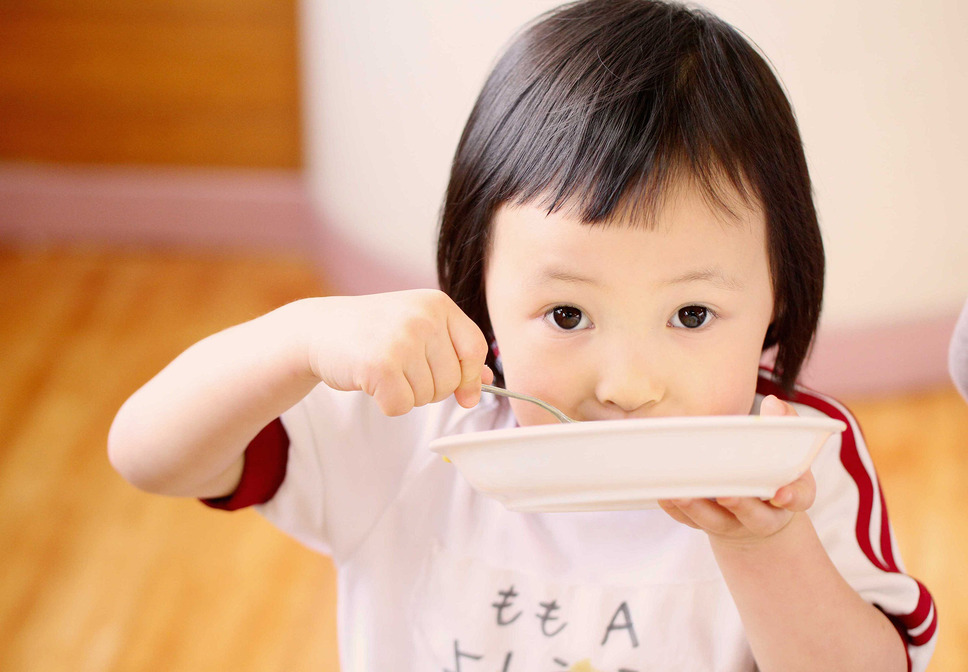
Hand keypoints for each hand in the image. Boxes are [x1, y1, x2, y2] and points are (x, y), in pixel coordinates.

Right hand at [305, 289, 491, 415]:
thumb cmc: (372, 331)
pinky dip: (388, 404)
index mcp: (438, 305)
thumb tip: (486, 382)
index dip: (472, 376)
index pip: (475, 348)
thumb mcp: (417, 328)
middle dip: (430, 388)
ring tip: (385, 371)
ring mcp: (402, 340)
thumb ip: (453, 351)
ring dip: (407, 395)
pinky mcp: (381, 366)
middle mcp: (423, 318)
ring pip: (428, 396)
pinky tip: (372, 383)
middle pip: (451, 380)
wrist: (319, 329)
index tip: (466, 395)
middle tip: (402, 370)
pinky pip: (402, 406)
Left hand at [658, 395, 815, 546]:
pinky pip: (691, 521)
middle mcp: (763, 516)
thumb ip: (782, 424)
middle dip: (740, 506)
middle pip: (755, 517)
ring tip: (682, 493)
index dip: (792, 497)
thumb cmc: (771, 468)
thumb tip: (772, 402)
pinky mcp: (707, 524)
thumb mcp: (784, 448)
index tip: (781, 493)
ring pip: (717, 521)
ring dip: (698, 509)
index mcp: (788, 495)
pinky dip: (677, 511)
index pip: (797, 499)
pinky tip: (664, 494)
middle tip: (726, 495)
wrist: (757, 508)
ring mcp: (734, 523)